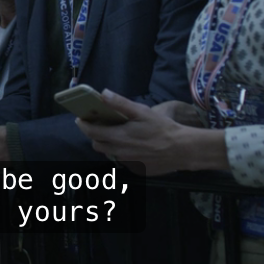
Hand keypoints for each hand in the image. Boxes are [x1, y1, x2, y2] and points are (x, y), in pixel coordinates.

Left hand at [75, 90, 222, 175]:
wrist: (182, 150)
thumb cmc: (162, 128)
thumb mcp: (142, 111)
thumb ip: (120, 103)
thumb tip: (103, 94)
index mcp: (118, 137)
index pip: (91, 133)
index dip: (83, 125)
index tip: (80, 119)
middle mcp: (120, 153)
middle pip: (98, 145)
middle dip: (95, 135)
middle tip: (102, 125)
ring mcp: (128, 163)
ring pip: (110, 153)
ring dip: (109, 144)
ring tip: (119, 134)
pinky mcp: (137, 170)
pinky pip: (123, 161)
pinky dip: (123, 152)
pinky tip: (134, 145)